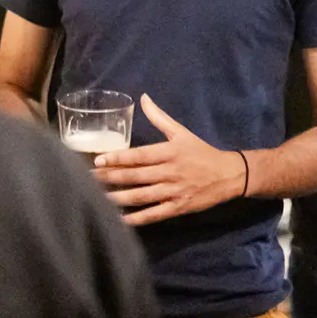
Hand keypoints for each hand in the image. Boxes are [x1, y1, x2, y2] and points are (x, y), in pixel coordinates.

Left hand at [94, 95, 246, 226]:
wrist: (227, 175)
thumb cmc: (201, 152)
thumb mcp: (181, 132)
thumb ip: (159, 117)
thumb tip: (143, 98)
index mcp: (169, 152)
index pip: (139, 156)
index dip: (118, 158)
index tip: (98, 160)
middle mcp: (170, 172)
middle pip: (136, 177)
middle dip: (111, 178)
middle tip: (88, 179)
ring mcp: (173, 192)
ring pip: (142, 197)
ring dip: (119, 198)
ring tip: (97, 199)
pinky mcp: (178, 208)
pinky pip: (154, 214)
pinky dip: (137, 218)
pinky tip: (120, 219)